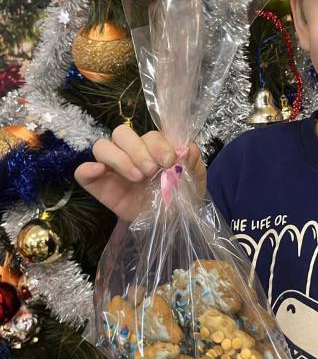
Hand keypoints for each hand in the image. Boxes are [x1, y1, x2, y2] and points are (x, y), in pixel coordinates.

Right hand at [74, 125, 205, 220]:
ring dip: (119, 158)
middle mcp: (131, 153)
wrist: (169, 224)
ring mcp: (112, 169)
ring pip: (102, 146)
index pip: (148, 133)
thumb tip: (188, 149)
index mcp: (153, 148)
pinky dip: (87, 168)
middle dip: (138, 149)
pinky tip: (99, 171)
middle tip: (150, 171)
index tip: (169, 161)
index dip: (158, 144)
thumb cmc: (181, 198)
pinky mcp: (99, 187)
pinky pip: (82, 172)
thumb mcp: (194, 182)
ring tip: (136, 177)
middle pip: (122, 133)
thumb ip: (193, 164)